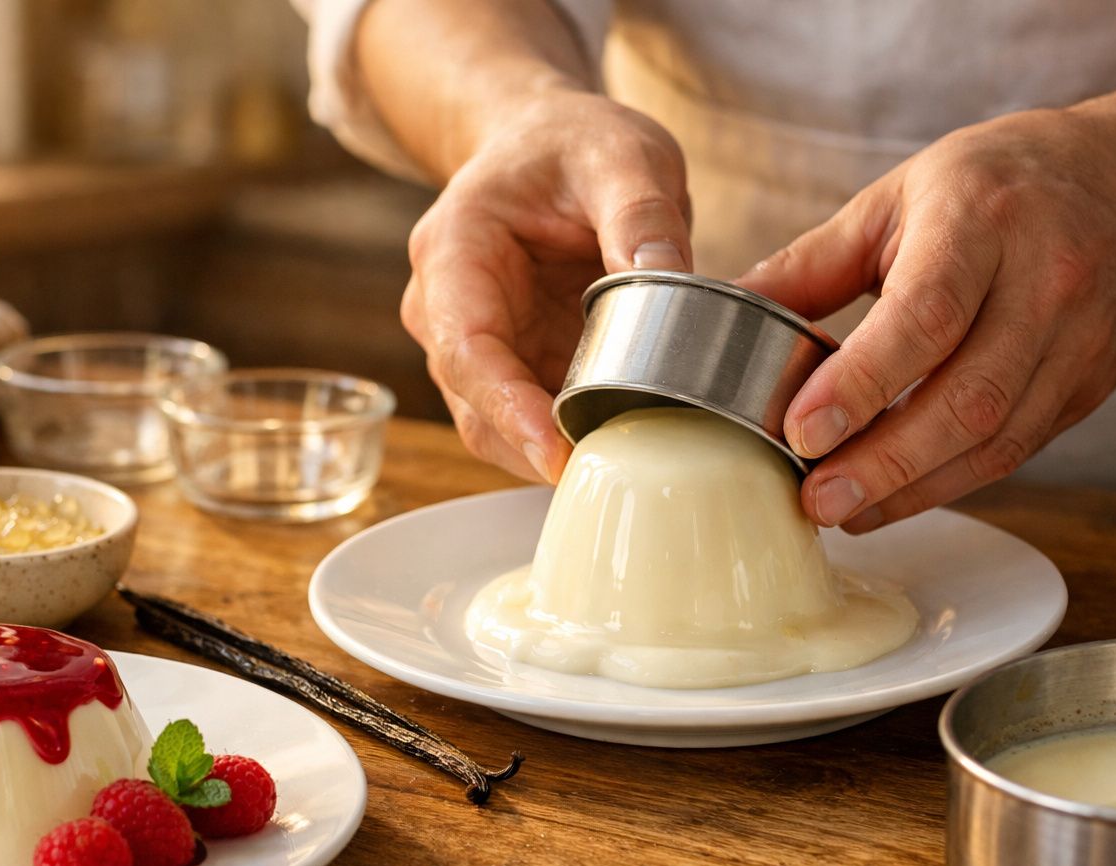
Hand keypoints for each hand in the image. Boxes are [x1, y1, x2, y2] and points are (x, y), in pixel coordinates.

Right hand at [402, 91, 691, 480]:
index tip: (556, 452)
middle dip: (536, 445)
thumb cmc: (571, 145)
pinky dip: (570, 437)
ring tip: (627, 461)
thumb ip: (643, 215)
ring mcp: (472, 345)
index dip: (507, 408)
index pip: (466, 348)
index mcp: (453, 252)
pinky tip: (623, 442)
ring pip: (495, 426)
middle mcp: (443, 309)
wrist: (543, 143)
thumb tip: (671, 285)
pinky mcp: (508, 367)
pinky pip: (528, 421)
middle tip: (613, 470)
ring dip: (554, 450)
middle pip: (474, 403)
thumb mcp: (622, 155)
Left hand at [738, 96, 1115, 531]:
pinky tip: (892, 498)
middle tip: (814, 499)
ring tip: (842, 510)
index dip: (862, 383)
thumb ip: (811, 264)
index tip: (802, 431)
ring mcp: (1075, 342)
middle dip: (883, 463)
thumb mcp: (898, 197)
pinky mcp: (1087, 386)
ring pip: (996, 439)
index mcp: (982, 222)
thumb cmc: (1000, 183)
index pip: (925, 315)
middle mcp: (1044, 283)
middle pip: (967, 397)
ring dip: (913, 488)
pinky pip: (1015, 450)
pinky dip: (948, 483)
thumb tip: (723, 308)